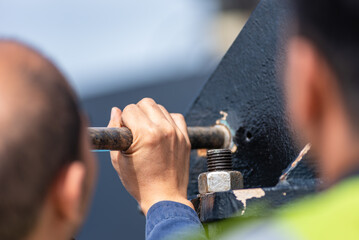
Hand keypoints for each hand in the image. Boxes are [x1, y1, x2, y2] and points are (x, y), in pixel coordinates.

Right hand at [107, 98, 192, 214]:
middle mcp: (164, 129)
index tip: (125, 133)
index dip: (123, 121)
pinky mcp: (185, 138)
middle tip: (135, 131)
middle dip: (137, 113)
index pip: (130, 109)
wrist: (165, 198)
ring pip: (160, 108)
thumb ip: (115, 130)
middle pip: (146, 103)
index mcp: (146, 134)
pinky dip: (168, 120)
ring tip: (148, 134)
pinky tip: (161, 133)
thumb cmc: (140, 184)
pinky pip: (176, 116)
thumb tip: (115, 111)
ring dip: (151, 116)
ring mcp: (177, 133)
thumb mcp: (119, 159)